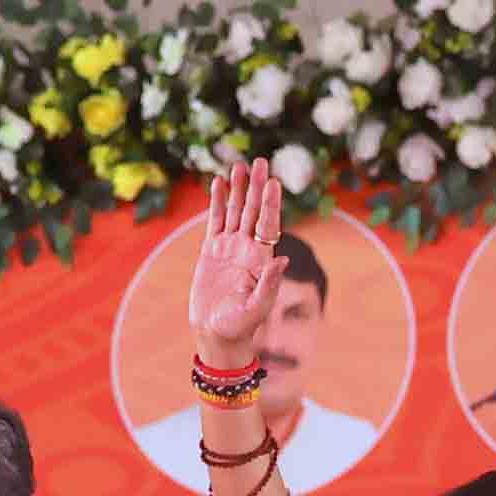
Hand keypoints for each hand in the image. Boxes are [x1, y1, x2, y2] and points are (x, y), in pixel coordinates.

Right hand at [189, 160, 289, 371]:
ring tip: (239, 165)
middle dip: (257, 187)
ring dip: (238, 189)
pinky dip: (217, 202)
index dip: (271, 203)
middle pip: (254, 211)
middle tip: (260, 161)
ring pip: (235, 212)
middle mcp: (248, 249)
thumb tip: (283, 259)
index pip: (269, 225)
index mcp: (262, 260)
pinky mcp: (212, 251)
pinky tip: (219, 183)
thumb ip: (269, 284)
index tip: (274, 182)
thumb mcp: (256, 308)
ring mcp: (230, 248)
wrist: (217, 334)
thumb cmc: (240, 327)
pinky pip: (215, 221)